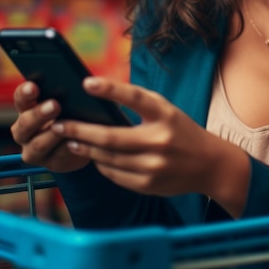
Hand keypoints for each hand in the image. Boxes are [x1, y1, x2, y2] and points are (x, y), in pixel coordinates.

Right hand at [10, 81, 89, 172]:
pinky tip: (77, 141)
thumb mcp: (66, 102)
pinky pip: (59, 156)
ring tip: (65, 126)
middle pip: (26, 123)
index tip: (33, 86)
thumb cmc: (71, 114)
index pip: (21, 99)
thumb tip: (79, 81)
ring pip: (39, 144)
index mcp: (26, 110)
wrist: (80, 143)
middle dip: (40, 114)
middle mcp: (24, 131)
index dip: (25, 93)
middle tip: (55, 105)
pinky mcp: (50, 164)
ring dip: (53, 135)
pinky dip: (68, 148)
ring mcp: (34, 151)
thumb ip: (63, 93)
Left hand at [51, 77, 250, 216]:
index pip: (136, 98)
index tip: (87, 82)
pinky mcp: (148, 185)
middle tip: (58, 124)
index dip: (111, 89)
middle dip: (80, 130)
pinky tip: (93, 156)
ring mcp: (153, 166)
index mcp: (166, 115)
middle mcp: (160, 141)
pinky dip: (100, 164)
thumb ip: (139, 103)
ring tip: (69, 140)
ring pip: (107, 158)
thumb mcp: (167, 110)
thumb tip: (99, 96)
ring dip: (85, 149)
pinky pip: (114, 174)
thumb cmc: (181, 131)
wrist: (209, 165)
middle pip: (111, 137)